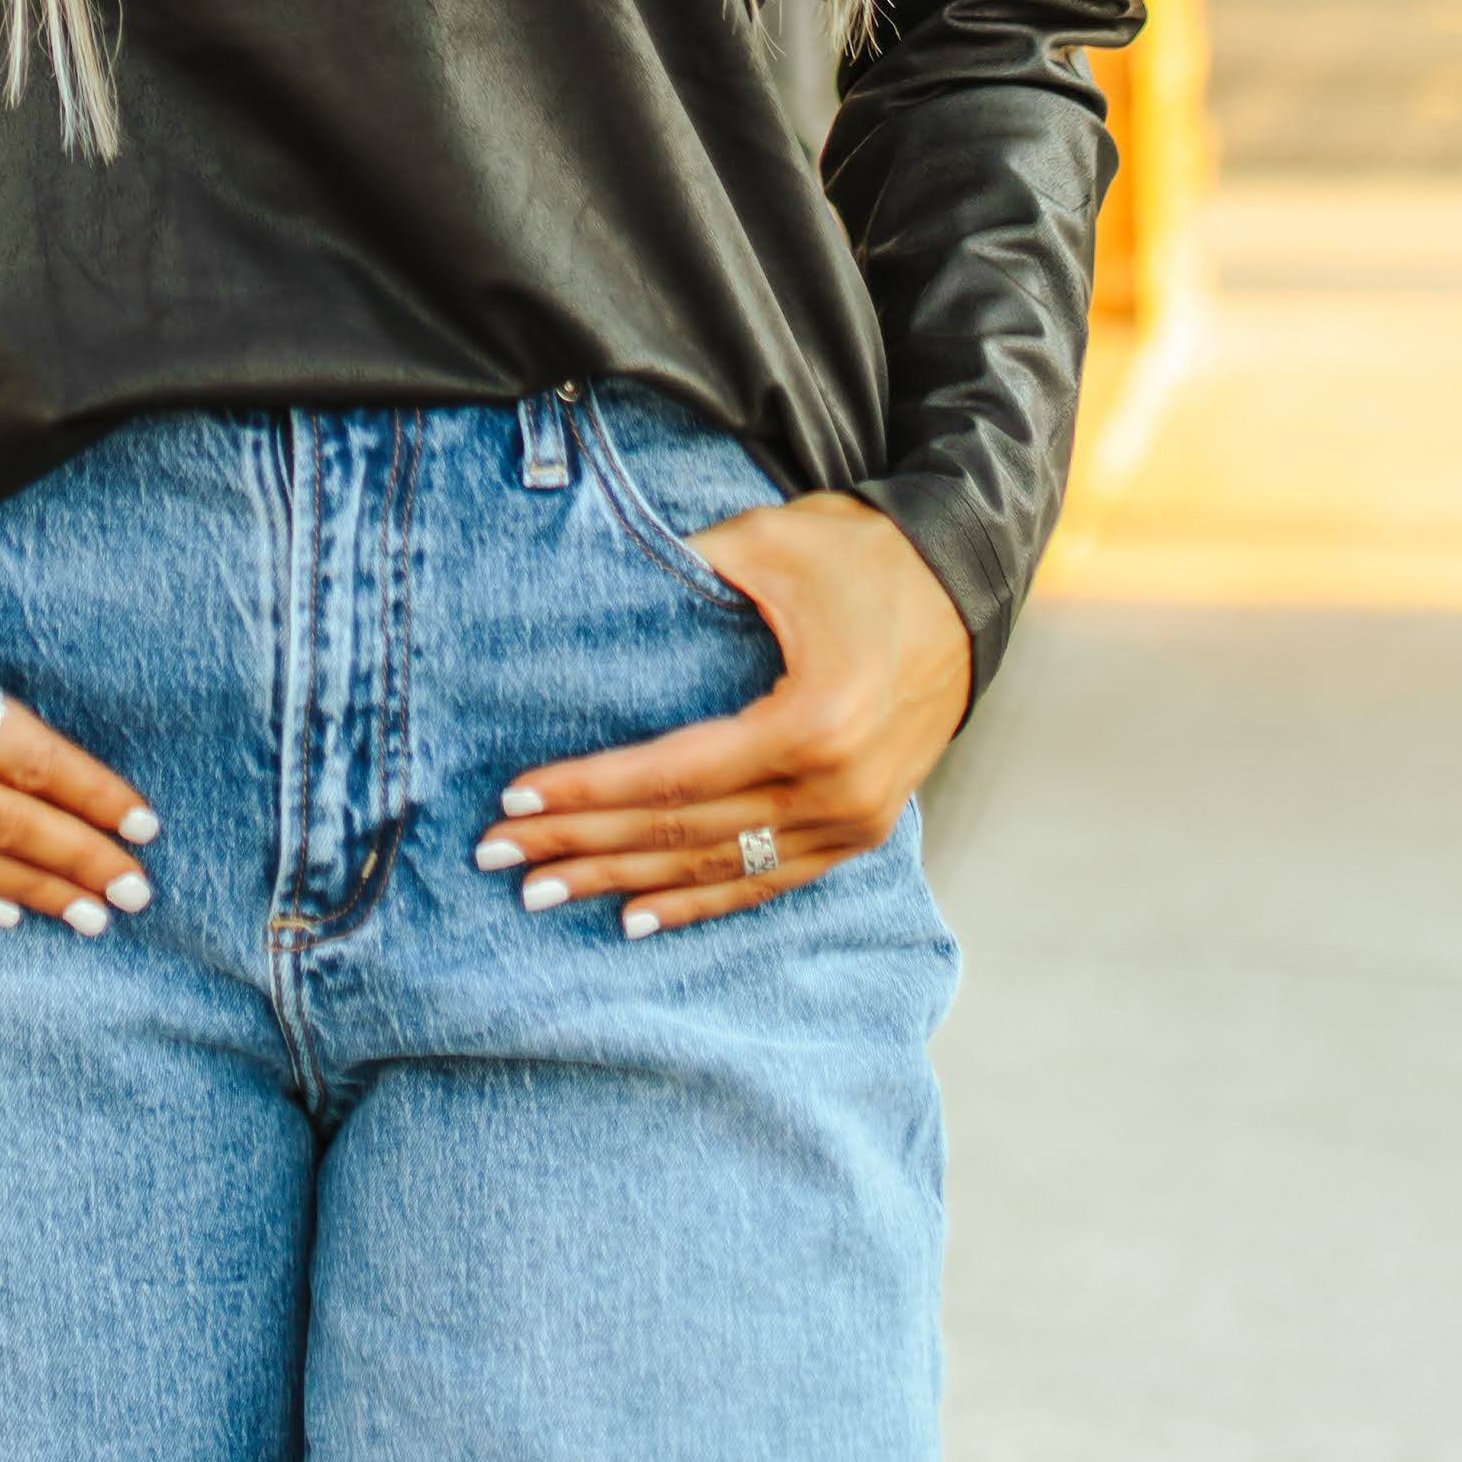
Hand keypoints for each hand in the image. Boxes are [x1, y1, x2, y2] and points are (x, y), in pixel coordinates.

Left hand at [475, 492, 970, 935]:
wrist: (963, 586)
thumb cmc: (860, 551)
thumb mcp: (770, 542)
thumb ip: (684, 572)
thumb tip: (591, 592)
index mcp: (814, 721)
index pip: (674, 774)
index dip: (588, 789)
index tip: (514, 797)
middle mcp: (838, 789)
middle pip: (684, 832)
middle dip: (582, 847)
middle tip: (498, 858)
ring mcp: (855, 821)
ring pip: (718, 867)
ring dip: (626, 884)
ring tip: (543, 895)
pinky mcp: (861, 832)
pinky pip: (767, 882)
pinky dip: (700, 902)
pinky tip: (640, 919)